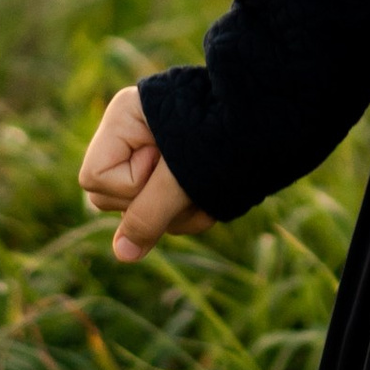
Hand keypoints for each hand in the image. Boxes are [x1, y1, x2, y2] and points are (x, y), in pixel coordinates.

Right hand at [78, 85, 212, 263]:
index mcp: (123, 119)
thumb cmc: (226, 136)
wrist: (273, 116)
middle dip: (156, 203)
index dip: (129, 185)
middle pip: (113, 200)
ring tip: (209, 182)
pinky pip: (165, 212)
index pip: (95, 178)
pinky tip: (213, 193)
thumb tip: (122, 254)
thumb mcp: (182, 177)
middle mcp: (130, 137)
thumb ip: (148, 215)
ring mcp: (149, 154)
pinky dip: (189, 211)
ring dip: (179, 212)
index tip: (164, 163)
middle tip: (189, 178)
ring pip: (143, 212)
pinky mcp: (171, 172)